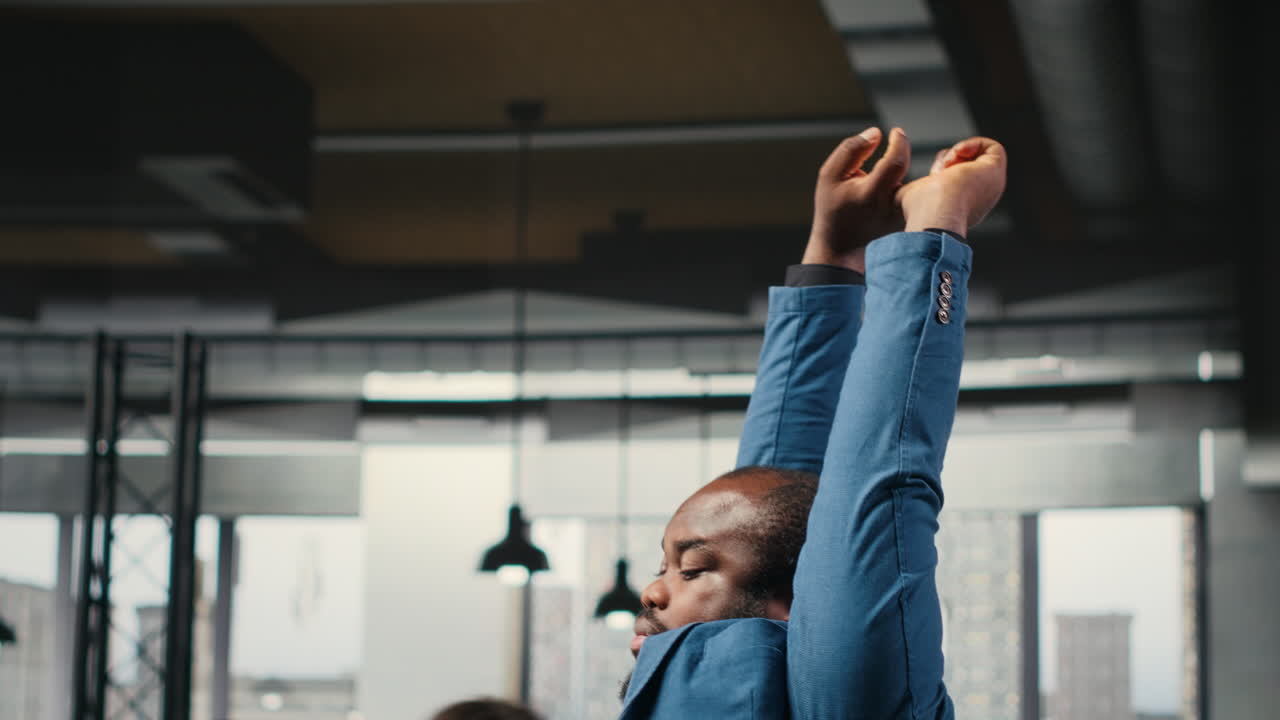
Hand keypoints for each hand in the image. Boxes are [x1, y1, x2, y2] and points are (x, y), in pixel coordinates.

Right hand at [803, 127, 910, 272]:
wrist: (839, 251)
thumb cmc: (832, 211)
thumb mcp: (829, 177)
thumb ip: (851, 150)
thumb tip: (877, 133)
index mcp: (871, 192)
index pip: (896, 159)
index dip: (899, 141)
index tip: (896, 132)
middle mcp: (891, 205)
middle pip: (909, 170)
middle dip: (904, 150)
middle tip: (897, 142)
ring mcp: (902, 216)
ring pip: (916, 183)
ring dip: (910, 171)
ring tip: (892, 169)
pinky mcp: (908, 223)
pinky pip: (918, 198)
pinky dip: (916, 189)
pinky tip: (900, 189)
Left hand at [896, 136, 1006, 236]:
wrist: (935, 215)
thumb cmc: (919, 212)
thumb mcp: (906, 196)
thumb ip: (906, 188)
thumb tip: (892, 180)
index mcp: (962, 206)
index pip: (956, 177)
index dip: (941, 169)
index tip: (931, 178)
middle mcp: (981, 197)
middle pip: (969, 164)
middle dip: (950, 159)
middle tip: (939, 171)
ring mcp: (991, 184)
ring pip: (980, 156)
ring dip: (960, 153)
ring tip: (948, 166)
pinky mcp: (996, 170)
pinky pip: (992, 147)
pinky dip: (972, 145)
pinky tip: (956, 157)